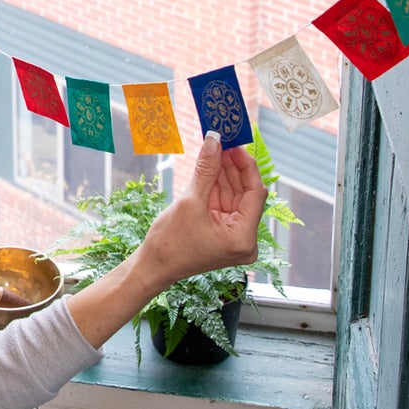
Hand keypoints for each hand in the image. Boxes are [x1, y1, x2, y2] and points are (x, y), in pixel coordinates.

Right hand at [142, 134, 264, 285]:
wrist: (153, 267)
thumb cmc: (170, 244)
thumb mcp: (190, 201)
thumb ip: (206, 169)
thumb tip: (214, 140)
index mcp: (243, 237)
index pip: (255, 193)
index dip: (246, 166)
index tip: (235, 144)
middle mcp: (245, 239)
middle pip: (245, 193)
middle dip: (233, 167)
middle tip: (223, 142)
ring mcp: (234, 236)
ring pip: (235, 196)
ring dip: (224, 173)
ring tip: (216, 149)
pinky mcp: (224, 233)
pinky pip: (225, 203)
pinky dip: (217, 185)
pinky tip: (212, 166)